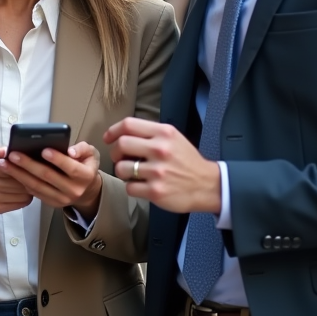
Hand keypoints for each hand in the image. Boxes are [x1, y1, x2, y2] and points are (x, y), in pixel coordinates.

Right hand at [0, 146, 32, 215]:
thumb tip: (4, 151)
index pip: (15, 168)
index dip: (24, 167)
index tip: (30, 165)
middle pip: (20, 182)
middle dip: (29, 178)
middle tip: (33, 175)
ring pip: (23, 194)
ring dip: (30, 189)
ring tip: (30, 183)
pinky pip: (20, 204)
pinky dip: (26, 198)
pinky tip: (24, 192)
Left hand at [4, 142, 102, 219]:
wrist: (86, 190)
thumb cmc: (85, 166)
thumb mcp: (91, 154)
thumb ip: (82, 149)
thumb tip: (70, 151)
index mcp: (85, 176)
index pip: (71, 168)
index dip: (57, 160)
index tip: (43, 150)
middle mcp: (73, 190)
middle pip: (48, 177)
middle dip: (28, 165)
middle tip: (13, 154)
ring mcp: (61, 199)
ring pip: (37, 186)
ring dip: (19, 174)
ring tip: (4, 163)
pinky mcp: (51, 203)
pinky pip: (34, 192)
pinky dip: (21, 181)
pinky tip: (10, 172)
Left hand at [105, 117, 220, 213]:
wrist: (208, 185)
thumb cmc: (187, 161)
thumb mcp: (174, 138)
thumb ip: (151, 133)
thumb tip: (122, 134)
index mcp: (164, 133)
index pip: (128, 124)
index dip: (113, 131)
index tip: (108, 138)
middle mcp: (160, 149)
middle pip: (121, 144)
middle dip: (115, 152)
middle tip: (121, 158)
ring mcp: (158, 171)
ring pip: (121, 168)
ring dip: (122, 171)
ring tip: (132, 173)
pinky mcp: (156, 191)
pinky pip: (129, 187)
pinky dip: (131, 187)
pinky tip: (141, 185)